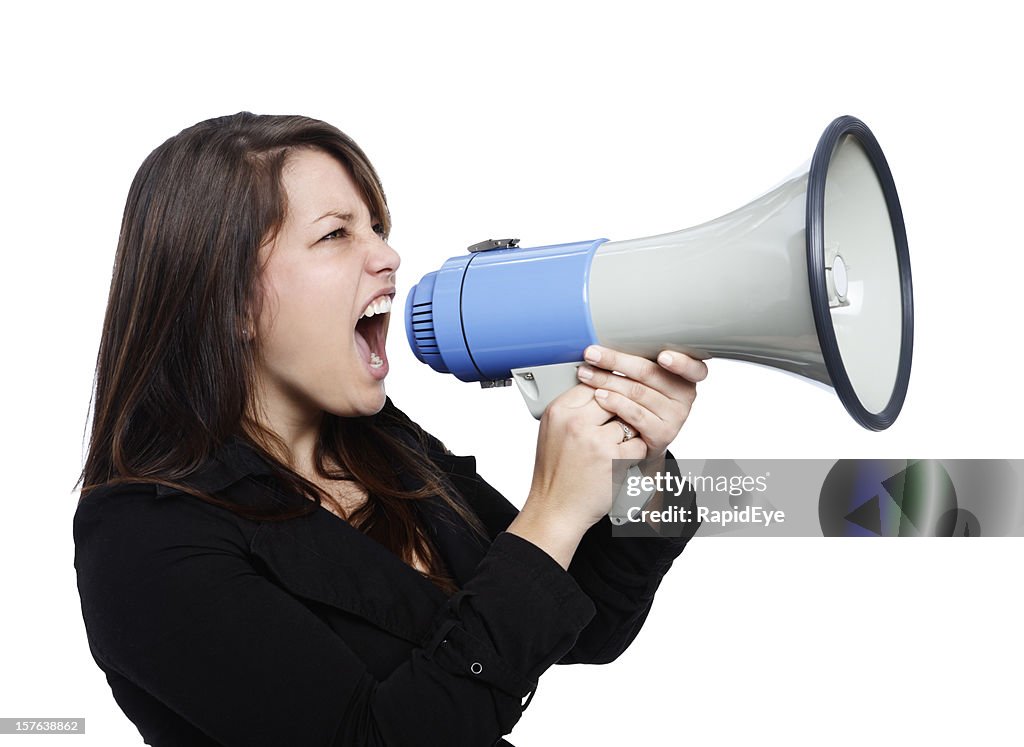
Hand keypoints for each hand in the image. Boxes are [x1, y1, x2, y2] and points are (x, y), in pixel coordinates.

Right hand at [507, 346, 705, 568]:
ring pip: (628, 419)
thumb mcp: (552, 432)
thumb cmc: (555, 473)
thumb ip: (573, 410)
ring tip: (618, 447)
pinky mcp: (612, 458)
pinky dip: (635, 453)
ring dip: (629, 432)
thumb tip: (599, 389)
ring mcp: (594, 439)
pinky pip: (637, 443)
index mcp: (558, 411)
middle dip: (620, 409)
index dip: (607, 390)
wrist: (554, 509)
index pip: (592, 383)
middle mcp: (574, 421)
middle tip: (619, 422)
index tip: (614, 395)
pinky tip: (622, 461)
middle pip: (612, 396)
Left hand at [575, 345, 706, 461]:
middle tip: (592, 353)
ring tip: (586, 374)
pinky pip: (635, 414)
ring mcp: (676, 416)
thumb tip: (608, 334)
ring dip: (607, 380)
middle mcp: (685, 395)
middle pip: (649, 373)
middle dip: (616, 361)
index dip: (680, 362)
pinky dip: (614, 403)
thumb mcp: (646, 375)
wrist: (638, 437)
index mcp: (686, 375)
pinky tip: (599, 396)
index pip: (693, 367)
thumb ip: (639, 357)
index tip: (663, 357)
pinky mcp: (662, 434)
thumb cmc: (641, 397)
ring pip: (638, 392)